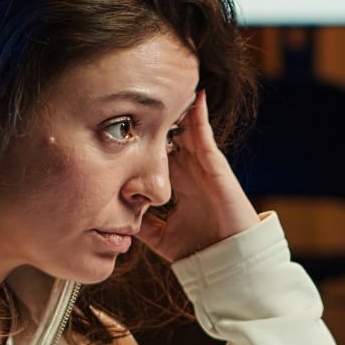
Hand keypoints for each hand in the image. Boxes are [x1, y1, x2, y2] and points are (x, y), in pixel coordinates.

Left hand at [139, 90, 260, 261]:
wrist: (228, 263)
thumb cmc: (200, 250)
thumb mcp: (160, 236)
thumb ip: (143, 225)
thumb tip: (116, 218)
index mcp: (178, 184)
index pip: (159, 152)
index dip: (144, 137)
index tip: (125, 122)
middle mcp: (190, 171)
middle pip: (171, 134)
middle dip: (157, 115)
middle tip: (140, 93)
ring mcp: (204, 166)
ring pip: (187, 128)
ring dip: (176, 107)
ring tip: (166, 82)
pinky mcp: (216, 166)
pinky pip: (205, 133)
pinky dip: (199, 113)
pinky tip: (193, 94)